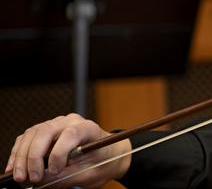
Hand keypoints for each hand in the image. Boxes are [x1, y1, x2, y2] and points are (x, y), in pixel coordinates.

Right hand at [6, 113, 130, 187]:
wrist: (108, 155)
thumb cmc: (102, 163)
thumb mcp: (89, 174)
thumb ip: (66, 177)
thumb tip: (40, 179)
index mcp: (88, 128)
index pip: (71, 134)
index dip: (59, 152)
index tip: (55, 171)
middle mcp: (71, 122)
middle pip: (45, 131)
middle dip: (34, 156)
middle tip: (32, 178)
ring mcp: (56, 124)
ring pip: (32, 134)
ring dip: (22, 156)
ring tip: (20, 177)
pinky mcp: (45, 132)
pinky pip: (26, 138)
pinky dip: (18, 153)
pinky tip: (15, 169)